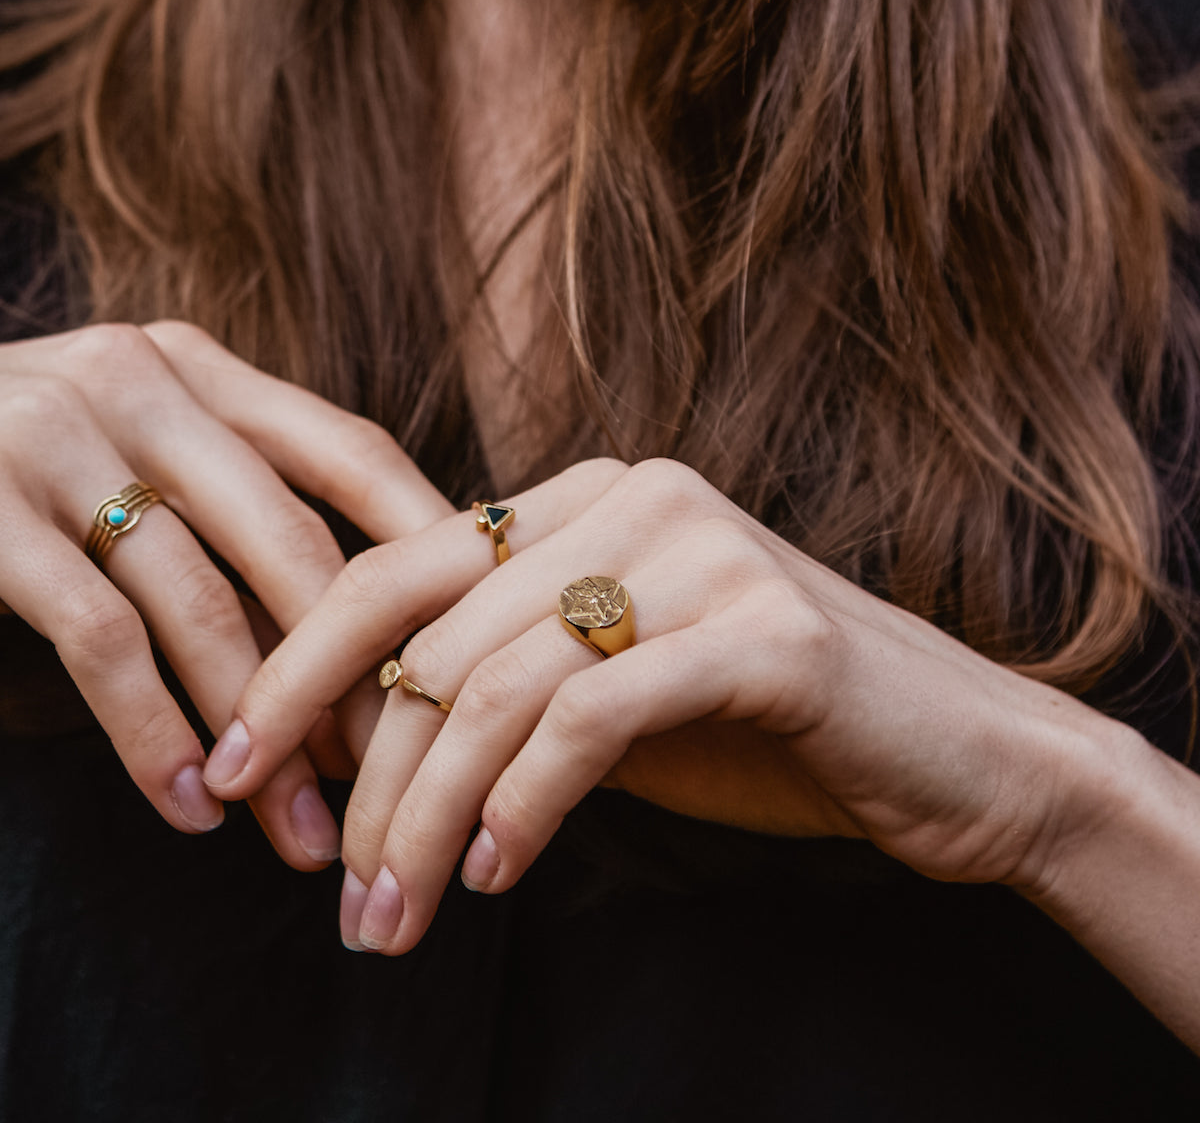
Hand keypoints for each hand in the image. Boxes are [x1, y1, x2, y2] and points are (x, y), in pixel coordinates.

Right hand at [0, 321, 451, 866]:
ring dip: (260, 731)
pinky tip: (188, 803)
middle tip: (397, 773)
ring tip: (296, 829)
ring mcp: (54, 434)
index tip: (476, 635)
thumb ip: (233, 502)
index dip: (426, 542)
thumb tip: (366, 628)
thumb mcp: (140, 451)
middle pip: (292, 542)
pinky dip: (150, 731)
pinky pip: (99, 638)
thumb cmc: (23, 469)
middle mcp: (138, 381)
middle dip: (353, 673)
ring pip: (199, 603)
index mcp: (198, 370)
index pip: (347, 451)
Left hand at [212, 458, 1104, 951]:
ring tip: (396, 914)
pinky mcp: (767, 629)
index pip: (397, 566)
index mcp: (585, 497)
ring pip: (501, 682)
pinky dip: (526, 803)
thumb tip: (357, 734)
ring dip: (430, 816)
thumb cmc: (767, 730)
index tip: (238, 766)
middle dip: (366, 778)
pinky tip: (498, 873)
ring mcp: (705, 550)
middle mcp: (636, 496)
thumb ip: (504, 683)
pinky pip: (595, 715)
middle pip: (437, 634)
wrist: (958, 753)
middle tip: (341, 895)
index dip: (301, 667)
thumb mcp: (607, 693)